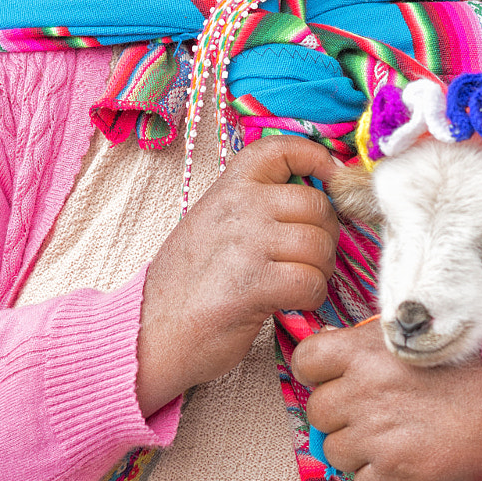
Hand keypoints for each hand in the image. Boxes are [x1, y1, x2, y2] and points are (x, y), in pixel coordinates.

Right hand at [136, 136, 339, 414]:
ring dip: (319, 269)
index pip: (281, 148)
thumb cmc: (188, 283)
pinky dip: (310, 297)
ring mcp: (247, 242)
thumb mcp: (215, 224)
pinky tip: (288, 303)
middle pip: (317, 204)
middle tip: (307, 259)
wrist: (149, 332)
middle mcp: (239, 205)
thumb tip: (316, 198)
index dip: (317, 157)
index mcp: (229, 186)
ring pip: (320, 244)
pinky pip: (311, 281)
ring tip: (295, 283)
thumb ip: (256, 205)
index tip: (332, 179)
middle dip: (325, 235)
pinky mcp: (255, 283)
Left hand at [291, 321, 481, 480]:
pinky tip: (410, 456)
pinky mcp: (390, 475)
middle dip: (341, 414)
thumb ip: (364, 349)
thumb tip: (326, 359)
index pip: (305, 361)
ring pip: (334, 449)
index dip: (318, 373)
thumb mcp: (409, 340)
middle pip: (317, 410)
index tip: (335, 380)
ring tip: (398, 434)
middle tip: (378, 412)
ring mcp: (374, 437)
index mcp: (362, 352)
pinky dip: (380, 475)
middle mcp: (362, 392)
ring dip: (358, 448)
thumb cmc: (463, 370)